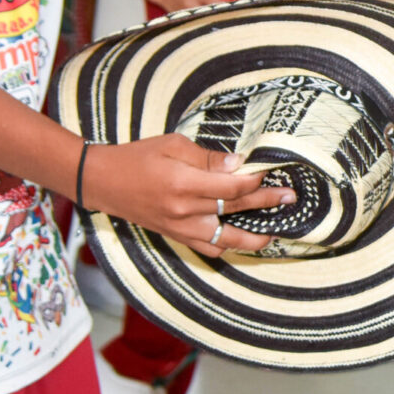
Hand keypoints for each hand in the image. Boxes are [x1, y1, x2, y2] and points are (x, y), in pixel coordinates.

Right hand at [81, 136, 296, 258]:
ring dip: (253, 237)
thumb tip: (238, 164)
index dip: (256, 180)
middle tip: (290, 198)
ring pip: (225, 239)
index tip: (271, 171)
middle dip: (267, 203)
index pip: (232, 187)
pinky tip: (242, 242)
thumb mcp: (173, 145)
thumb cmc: (138, 157)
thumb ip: (207, 158)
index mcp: (184, 183)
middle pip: (235, 209)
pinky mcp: (175, 236)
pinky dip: (226, 247)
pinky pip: (206, 248)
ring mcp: (180, 228)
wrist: (103, 181)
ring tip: (275, 233)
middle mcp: (184, 210)